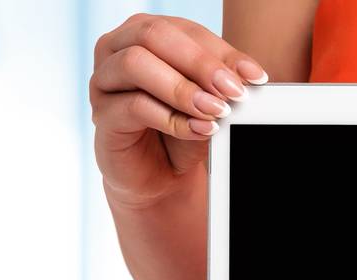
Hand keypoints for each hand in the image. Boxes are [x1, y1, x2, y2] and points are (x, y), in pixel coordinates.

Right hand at [89, 14, 265, 209]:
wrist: (159, 174)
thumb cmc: (181, 128)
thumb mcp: (208, 99)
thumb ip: (221, 82)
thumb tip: (247, 75)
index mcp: (144, 32)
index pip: (185, 29)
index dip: (222, 51)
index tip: (255, 77)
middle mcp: (117, 48)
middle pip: (154, 35)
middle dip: (200, 63)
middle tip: (233, 90)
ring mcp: (102, 81)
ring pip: (135, 63)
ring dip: (181, 88)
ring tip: (214, 111)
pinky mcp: (101, 115)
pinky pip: (132, 106)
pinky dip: (170, 118)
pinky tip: (197, 129)